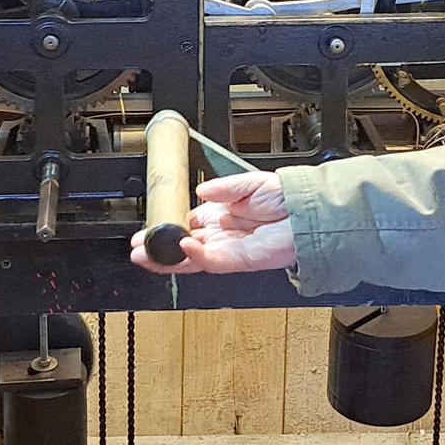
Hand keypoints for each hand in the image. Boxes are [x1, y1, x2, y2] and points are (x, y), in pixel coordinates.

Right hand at [128, 171, 296, 274]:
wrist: (307, 212)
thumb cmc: (285, 197)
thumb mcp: (249, 182)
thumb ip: (223, 188)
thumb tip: (201, 191)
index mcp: (220, 215)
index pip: (186, 224)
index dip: (167, 228)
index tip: (150, 228)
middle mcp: (221, 234)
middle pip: (183, 246)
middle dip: (159, 248)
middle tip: (138, 248)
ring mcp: (228, 249)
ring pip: (190, 258)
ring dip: (167, 258)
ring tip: (144, 255)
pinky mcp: (239, 260)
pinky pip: (212, 261)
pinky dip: (195, 256)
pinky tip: (182, 247)